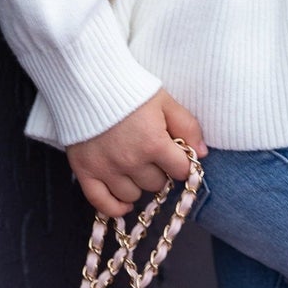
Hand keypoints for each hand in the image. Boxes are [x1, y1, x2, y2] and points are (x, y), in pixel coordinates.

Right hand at [67, 87, 208, 218]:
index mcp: (154, 143)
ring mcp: (106, 169)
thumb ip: (187, 126)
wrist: (87, 80)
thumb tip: (202, 154)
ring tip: (132, 166)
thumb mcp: (164, 101)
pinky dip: (114, 207)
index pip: (180, 171)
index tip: (174, 154)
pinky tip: (124, 202)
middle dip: (158, 171)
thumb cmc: (129, 88)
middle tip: (150, 154)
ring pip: (132, 195)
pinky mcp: (85, 171)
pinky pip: (102, 204)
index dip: (180, 162)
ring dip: (137, 184)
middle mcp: (131, 161)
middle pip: (157, 184)